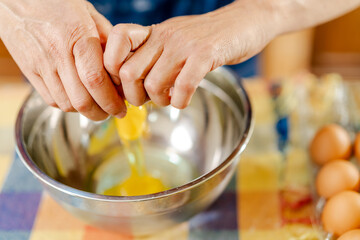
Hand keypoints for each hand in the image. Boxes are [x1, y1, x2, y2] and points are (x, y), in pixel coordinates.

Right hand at [0, 0, 125, 119]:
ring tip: (97, 107)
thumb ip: (107, 40)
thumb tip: (123, 66)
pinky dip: (67, 105)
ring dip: (86, 111)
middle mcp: (56, 53)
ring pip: (66, 103)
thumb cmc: (57, 3)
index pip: (96, 80)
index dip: (111, 100)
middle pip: (81, 99)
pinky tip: (78, 98)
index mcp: (77, 35)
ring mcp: (40, 64)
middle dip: (101, 112)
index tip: (121, 107)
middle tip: (112, 112)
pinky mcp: (28, 70)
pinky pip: (50, 99)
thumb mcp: (89, 14)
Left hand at [104, 0, 278, 108]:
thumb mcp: (173, 41)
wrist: (244, 23)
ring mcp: (184, 44)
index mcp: (153, 33)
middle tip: (149, 100)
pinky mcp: (206, 54)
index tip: (127, 86)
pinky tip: (184, 100)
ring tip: (171, 98)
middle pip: (128, 73)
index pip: (115, 43)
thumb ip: (153, 57)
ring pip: (153, 84)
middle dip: (135, 96)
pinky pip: (183, 85)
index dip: (113, 71)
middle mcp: (164, 36)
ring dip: (160, 101)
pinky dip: (181, 101)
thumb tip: (132, 87)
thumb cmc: (207, 38)